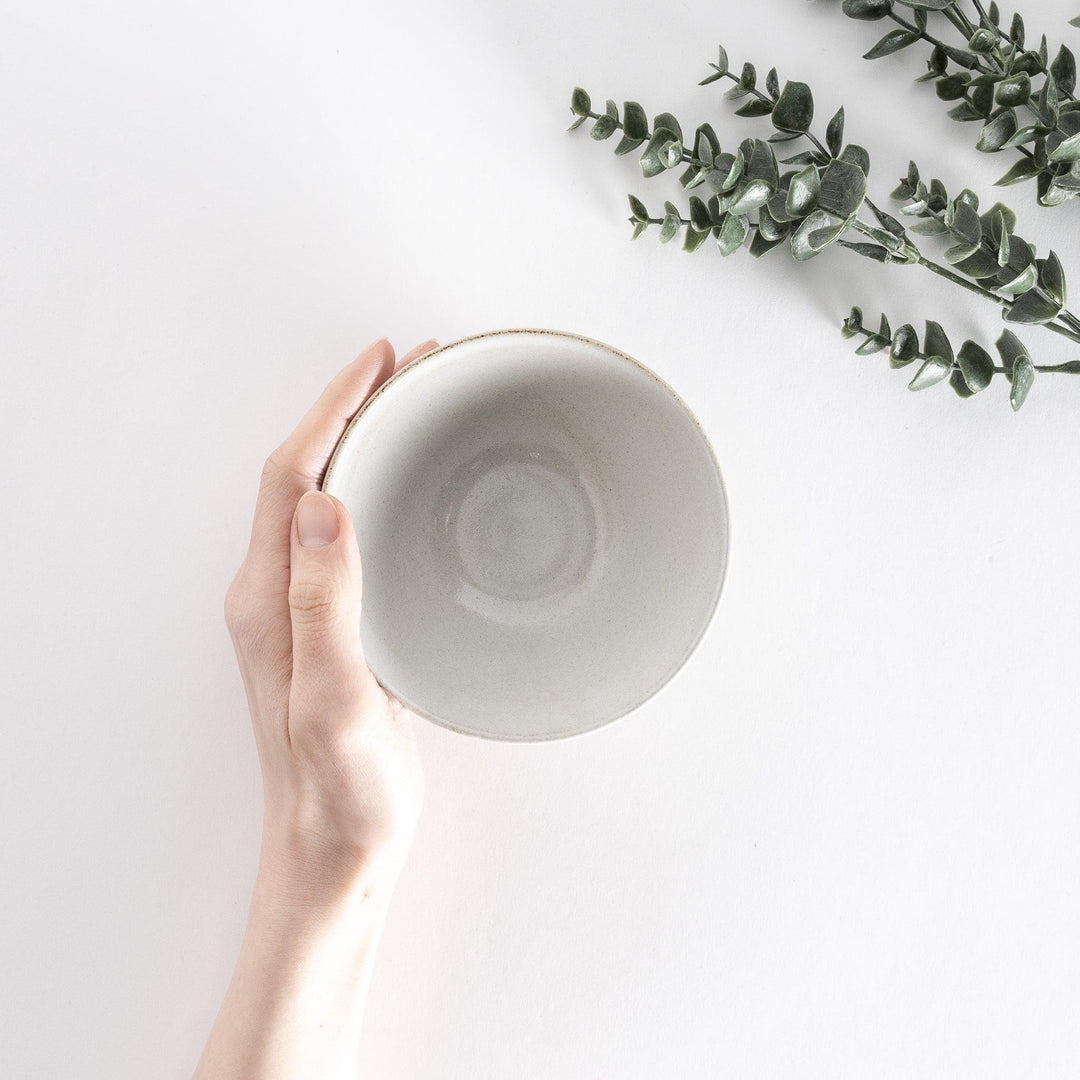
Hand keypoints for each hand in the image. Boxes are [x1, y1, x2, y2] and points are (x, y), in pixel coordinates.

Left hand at [223, 338, 435, 893]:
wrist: (338, 842)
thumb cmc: (338, 785)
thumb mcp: (333, 696)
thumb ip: (323, 601)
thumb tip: (324, 502)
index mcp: (268, 597)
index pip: (294, 475)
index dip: (333, 408)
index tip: (379, 361)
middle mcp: (279, 592)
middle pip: (309, 472)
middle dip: (353, 408)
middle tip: (410, 366)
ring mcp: (309, 608)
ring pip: (333, 498)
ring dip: (369, 442)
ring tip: (417, 405)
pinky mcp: (341, 625)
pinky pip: (355, 535)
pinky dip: (385, 491)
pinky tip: (418, 487)